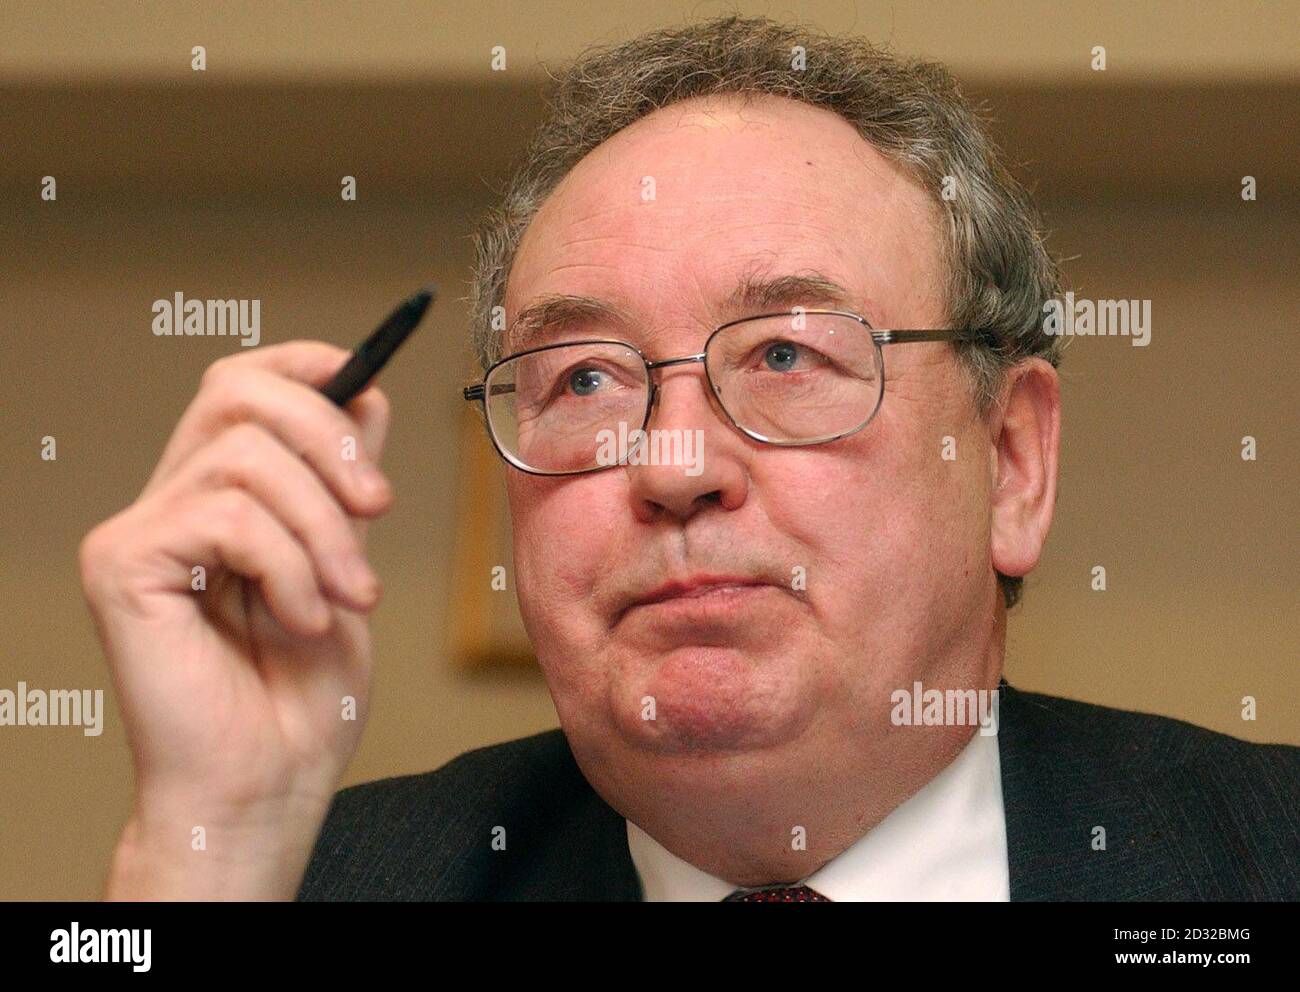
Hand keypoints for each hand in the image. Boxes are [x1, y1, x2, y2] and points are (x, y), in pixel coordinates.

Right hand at [80, 342, 391, 897]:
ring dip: (324, 530)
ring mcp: (140, 530)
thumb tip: (362, 394)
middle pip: (236, 390)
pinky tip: (300, 619)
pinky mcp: (122, 564)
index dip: (304, 365)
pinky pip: (228, 514)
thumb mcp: (345, 564)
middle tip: (375, 507)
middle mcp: (170, 500)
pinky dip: (288, 565)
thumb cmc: (303, 693)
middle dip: (328, 439)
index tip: (367, 387)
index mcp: (221, 494)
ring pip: (246, 455)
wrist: (268, 783)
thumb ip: (340, 484)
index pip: (241, 382)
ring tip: (344, 597)